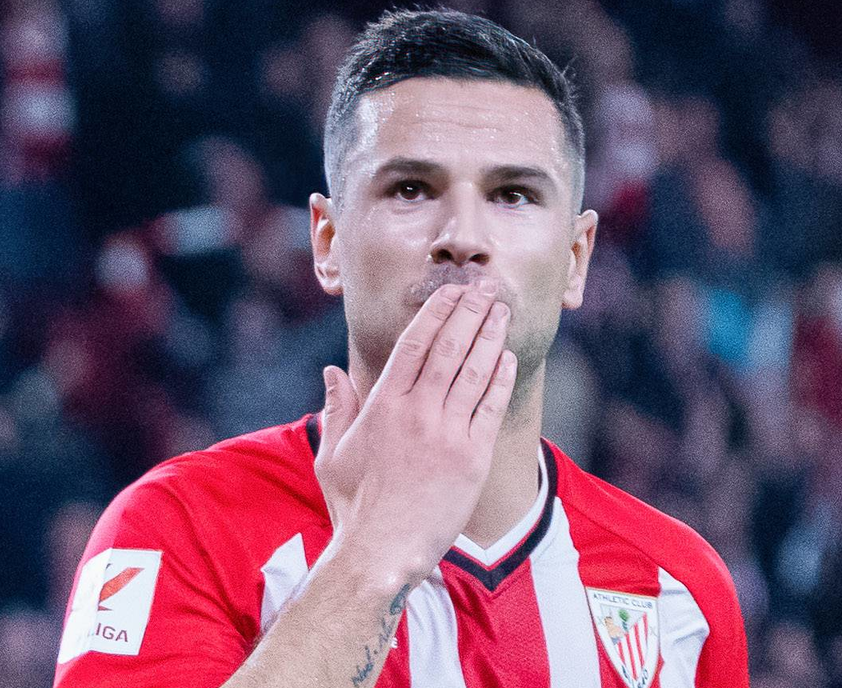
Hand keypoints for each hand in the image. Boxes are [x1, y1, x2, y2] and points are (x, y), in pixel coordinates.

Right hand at [314, 280, 517, 583]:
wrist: (382, 550)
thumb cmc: (355, 505)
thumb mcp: (333, 453)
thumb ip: (337, 409)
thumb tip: (332, 373)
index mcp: (383, 406)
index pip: (414, 345)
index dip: (436, 313)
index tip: (451, 292)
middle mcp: (417, 412)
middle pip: (449, 348)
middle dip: (470, 313)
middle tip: (485, 290)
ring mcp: (447, 434)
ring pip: (474, 371)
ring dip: (491, 337)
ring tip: (502, 312)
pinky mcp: (472, 458)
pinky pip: (490, 407)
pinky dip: (501, 379)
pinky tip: (508, 358)